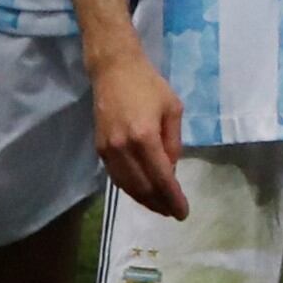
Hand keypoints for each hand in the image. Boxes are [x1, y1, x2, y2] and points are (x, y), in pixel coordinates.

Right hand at [89, 44, 188, 220]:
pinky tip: (142, 192)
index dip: (173, 199)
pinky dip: (131, 189)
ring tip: (160, 207)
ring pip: (127, 186)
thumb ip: (173, 143)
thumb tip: (171, 171)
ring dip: (145, 201)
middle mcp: (123, 148)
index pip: (161, 178)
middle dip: (160, 204)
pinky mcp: (99, 149)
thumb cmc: (149, 85)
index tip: (183, 213)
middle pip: (143, 188)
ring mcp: (108, 150)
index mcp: (145, 137)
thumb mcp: (173, 110)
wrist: (114, 70)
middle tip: (173, 212)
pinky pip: (116, 177)